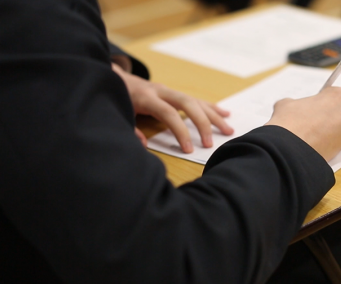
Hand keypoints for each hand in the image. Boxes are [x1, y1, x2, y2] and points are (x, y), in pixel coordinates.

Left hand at [112, 63, 233, 152]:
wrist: (112, 77)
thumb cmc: (116, 98)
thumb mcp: (119, 113)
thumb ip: (131, 131)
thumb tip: (144, 146)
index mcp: (147, 97)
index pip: (169, 114)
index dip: (180, 131)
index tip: (189, 149)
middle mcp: (161, 91)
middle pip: (188, 104)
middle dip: (202, 123)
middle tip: (209, 143)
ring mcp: (169, 90)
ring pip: (195, 101)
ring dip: (213, 116)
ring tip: (228, 129)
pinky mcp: (173, 92)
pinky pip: (195, 99)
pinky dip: (210, 107)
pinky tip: (224, 114)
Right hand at [265, 87, 340, 160]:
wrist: (288, 149)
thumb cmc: (289, 121)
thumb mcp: (287, 103)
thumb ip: (297, 103)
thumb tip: (295, 108)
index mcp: (339, 95)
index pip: (333, 95)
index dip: (322, 101)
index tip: (315, 106)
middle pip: (340, 111)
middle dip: (328, 115)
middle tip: (312, 121)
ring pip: (340, 128)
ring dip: (329, 130)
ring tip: (311, 134)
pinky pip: (336, 143)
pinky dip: (327, 143)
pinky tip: (314, 143)